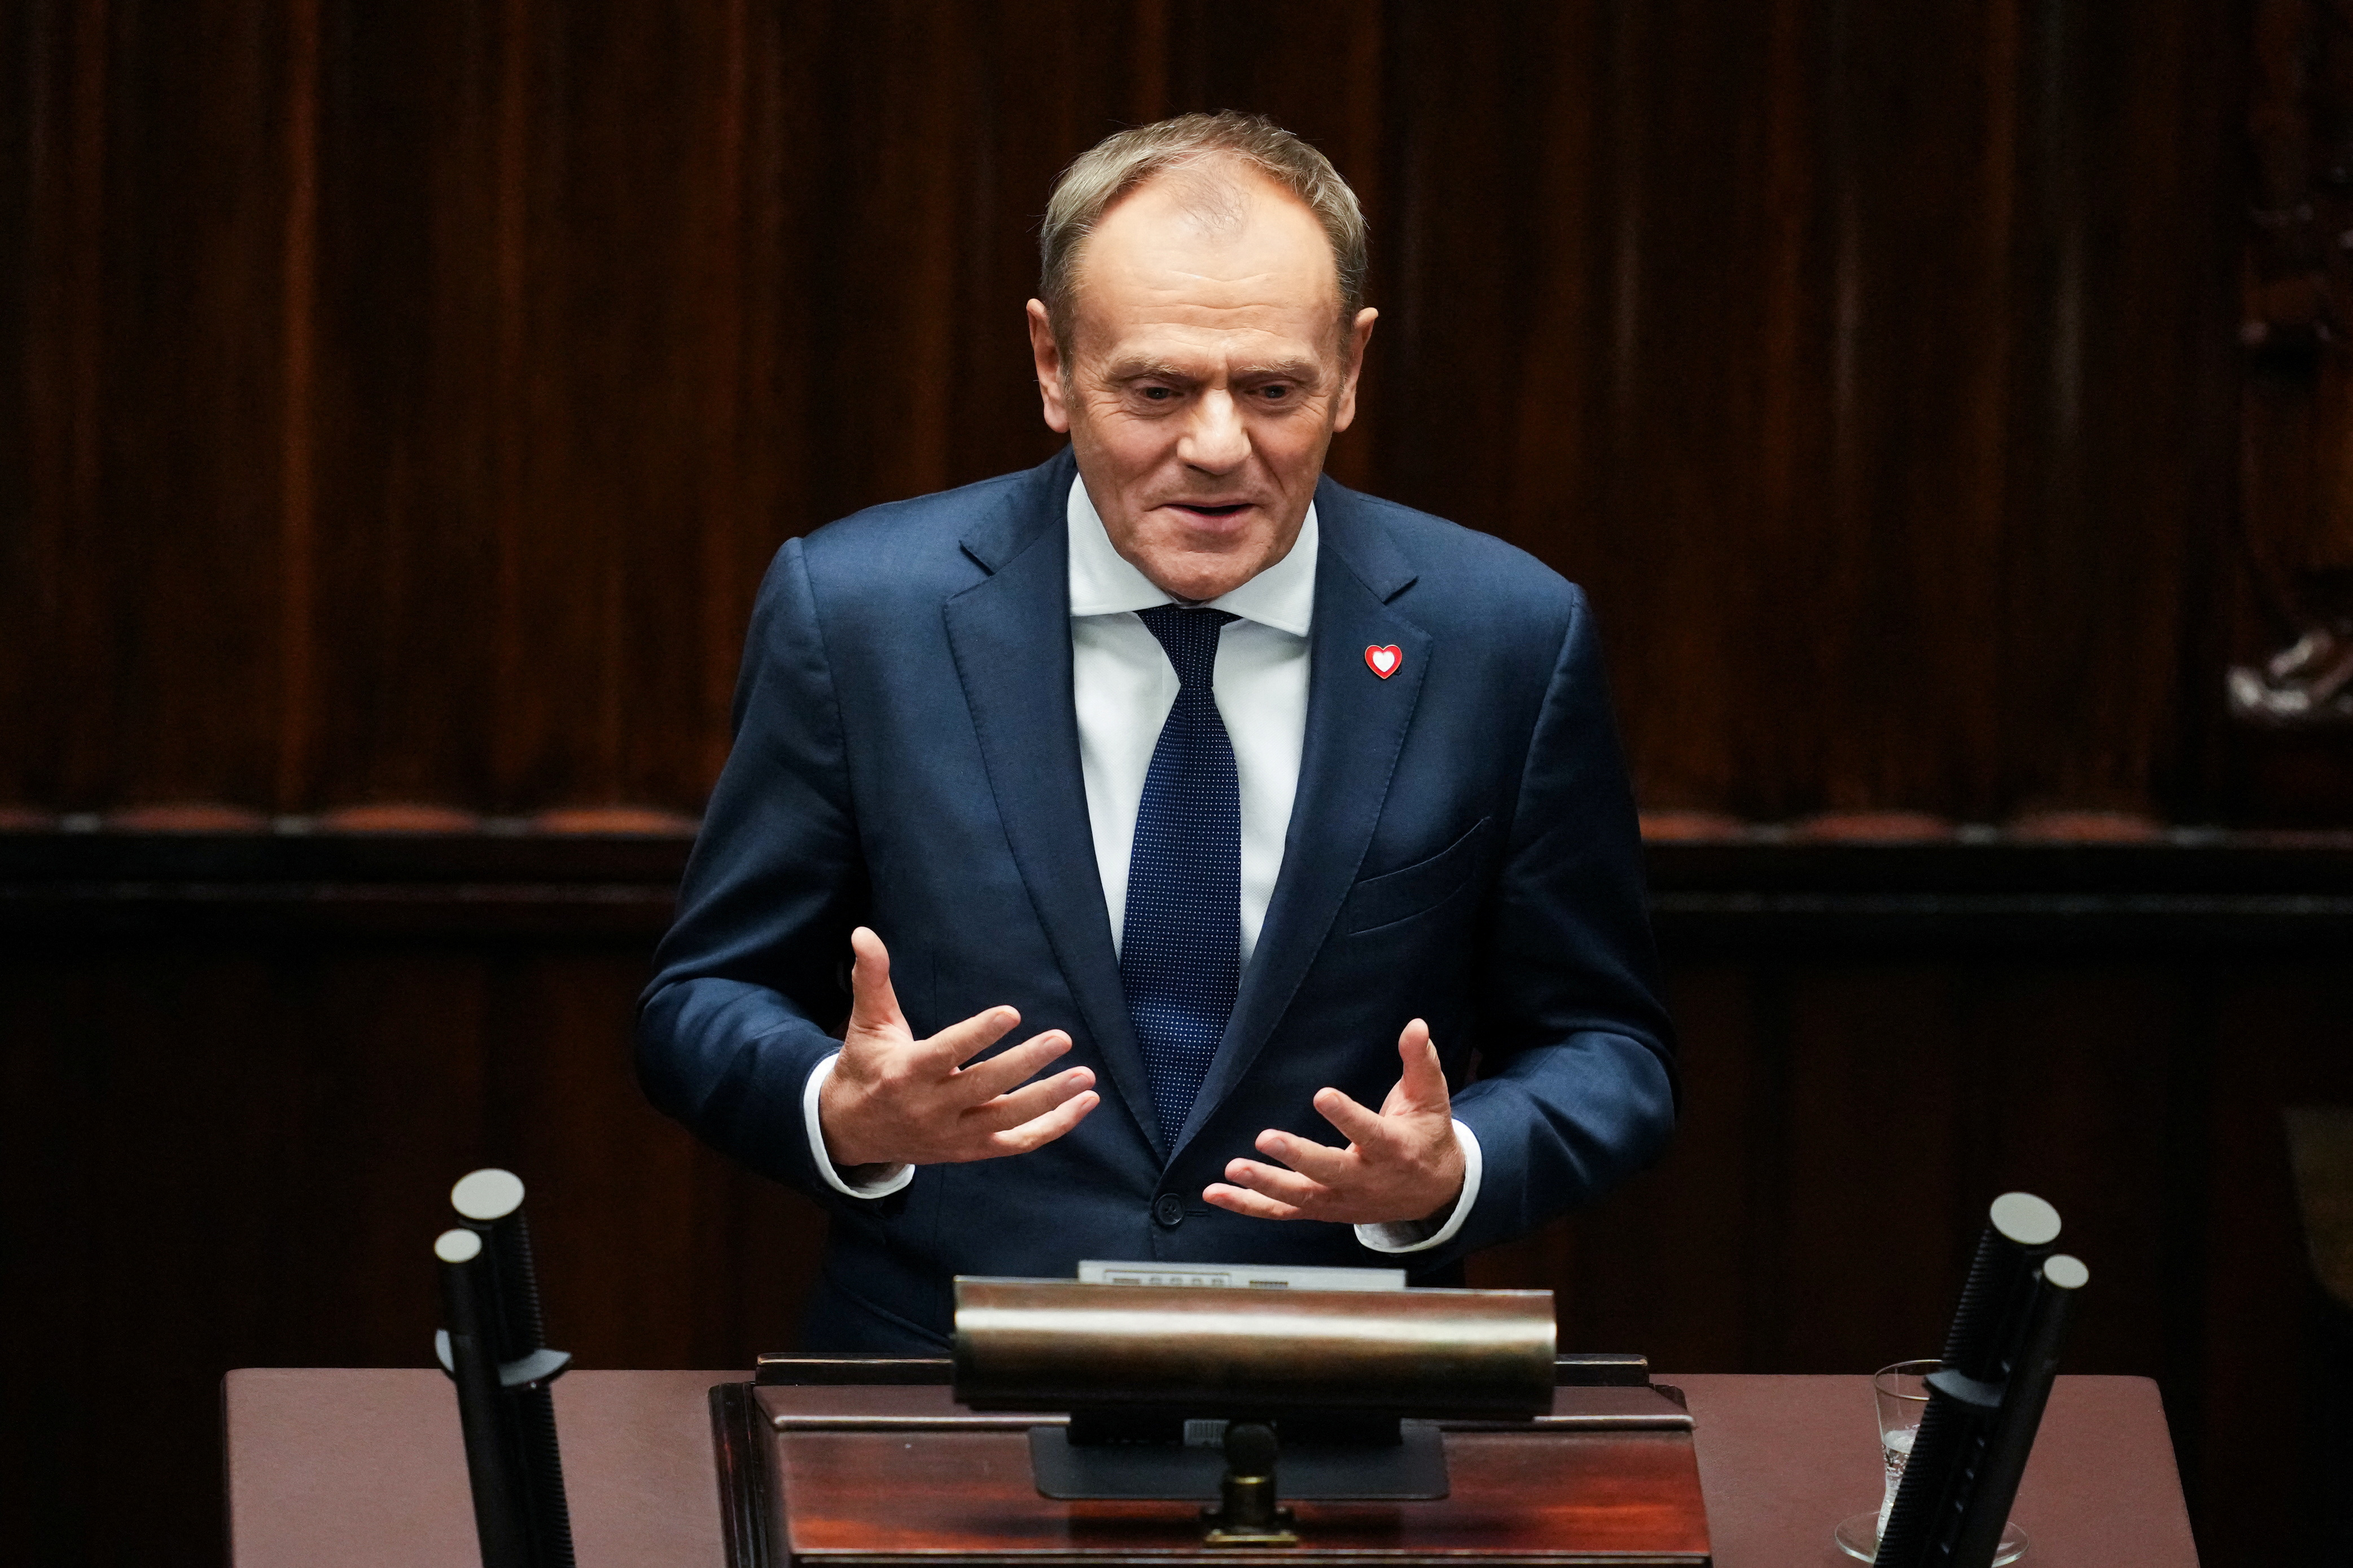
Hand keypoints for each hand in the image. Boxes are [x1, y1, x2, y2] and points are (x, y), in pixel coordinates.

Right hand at [817, 927, 1098, 1168]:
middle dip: (1025, 1064)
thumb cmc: (866, 1067)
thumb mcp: (867, 1023)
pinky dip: (1053, 1127)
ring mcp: (954, 1134)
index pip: (947, 1052)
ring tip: (1085, 1077)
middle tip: (1062, 1038)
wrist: (852, 1131)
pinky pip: (1018, 1143)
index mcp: (906, 1072)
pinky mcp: (971, 1150)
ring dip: (1050, 1100)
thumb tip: (864, 933)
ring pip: (1008, 1119)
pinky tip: (1083, 1104)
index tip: (1011, 1013)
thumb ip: (872, 978)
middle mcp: (931, 1107)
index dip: (979, 1034)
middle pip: (985, 1086)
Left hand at [1202, 1019, 1464, 1224]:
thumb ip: (1420, 1062)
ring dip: (1264, 1184)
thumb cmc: (1426, 1138)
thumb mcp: (1431, 1099)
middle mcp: (1364, 1179)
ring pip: (1300, 1196)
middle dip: (1296, 1157)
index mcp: (1393, 1150)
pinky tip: (1216, 1193)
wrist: (1434, 1193)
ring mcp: (1340, 1199)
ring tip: (1233, 1169)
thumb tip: (1416, 1025)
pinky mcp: (1321, 1209)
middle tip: (1265, 1138)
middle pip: (1328, 1172)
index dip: (1346, 1117)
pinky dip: (1247, 1204)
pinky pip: (1281, 1211)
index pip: (1368, 1133)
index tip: (1323, 1095)